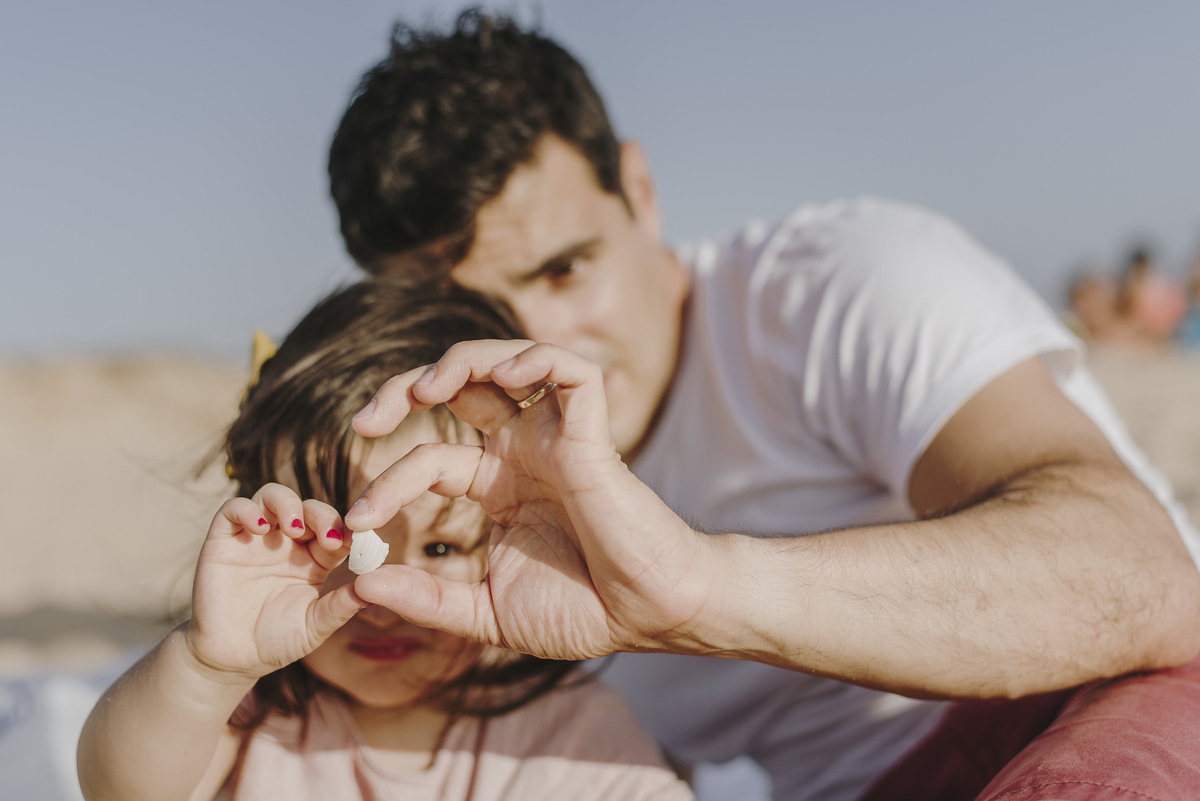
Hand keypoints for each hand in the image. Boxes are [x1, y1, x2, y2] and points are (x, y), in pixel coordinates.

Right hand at [185, 484, 367, 679]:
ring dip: (287, 503)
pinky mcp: (223, 540)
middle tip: (329, 537)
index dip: (348, 530)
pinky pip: (233, 509)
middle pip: (308, 507)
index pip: (335, 529)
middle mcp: (287, 542)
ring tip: (294, 528)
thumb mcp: (315, 625)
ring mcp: (255, 537)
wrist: (232, 659)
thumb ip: (340, 606)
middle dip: (323, 515)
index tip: (358, 541)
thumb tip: (373, 589)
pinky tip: (261, 528)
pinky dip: (247, 510)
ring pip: (272, 496)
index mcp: (315, 558)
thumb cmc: (277, 640)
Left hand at [346, 341, 725, 660]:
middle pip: (460, 387)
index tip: (358, 520)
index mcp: (500, 486)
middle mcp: (524, 452)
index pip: (430, 459)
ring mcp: (558, 438)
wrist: (650, 618)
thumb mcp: (487, 612)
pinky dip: (537, 359)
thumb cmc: (584, 612)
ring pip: (507, 363)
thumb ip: (428, 599)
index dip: (388, 479)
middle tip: (365, 422)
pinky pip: (571, 372)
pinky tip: (505, 377)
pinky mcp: (594, 435)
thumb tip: (360, 586)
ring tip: (426, 388)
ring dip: (459, 362)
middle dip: (405, 388)